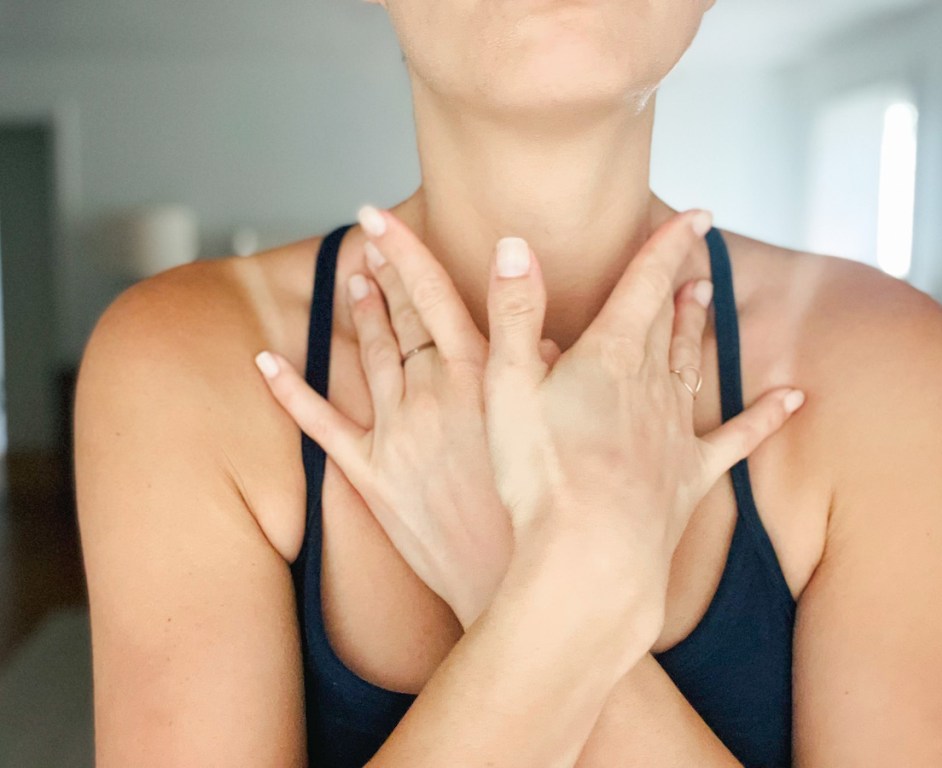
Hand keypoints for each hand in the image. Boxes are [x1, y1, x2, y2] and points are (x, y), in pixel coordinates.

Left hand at [253, 208, 544, 628]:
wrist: (522, 576)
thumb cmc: (548, 504)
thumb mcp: (558, 422)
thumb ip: (540, 368)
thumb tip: (532, 332)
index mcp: (480, 376)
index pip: (433, 295)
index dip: (406, 252)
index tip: (382, 217)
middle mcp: (431, 393)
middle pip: (399, 317)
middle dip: (382, 270)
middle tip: (364, 232)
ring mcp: (395, 432)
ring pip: (367, 356)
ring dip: (355, 313)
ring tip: (349, 277)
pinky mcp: (372, 475)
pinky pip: (321, 426)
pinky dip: (290, 392)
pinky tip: (266, 362)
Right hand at [482, 210, 804, 635]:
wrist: (590, 555)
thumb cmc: (541, 473)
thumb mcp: (506, 383)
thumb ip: (513, 311)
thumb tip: (514, 243)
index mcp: (608, 356)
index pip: (644, 282)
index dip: (669, 244)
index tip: (695, 215)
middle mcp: (650, 383)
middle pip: (666, 321)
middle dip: (676, 286)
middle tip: (693, 261)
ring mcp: (674, 430)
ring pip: (690, 365)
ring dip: (696, 331)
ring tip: (706, 301)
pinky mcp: (689, 476)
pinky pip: (737, 437)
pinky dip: (767, 416)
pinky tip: (795, 399)